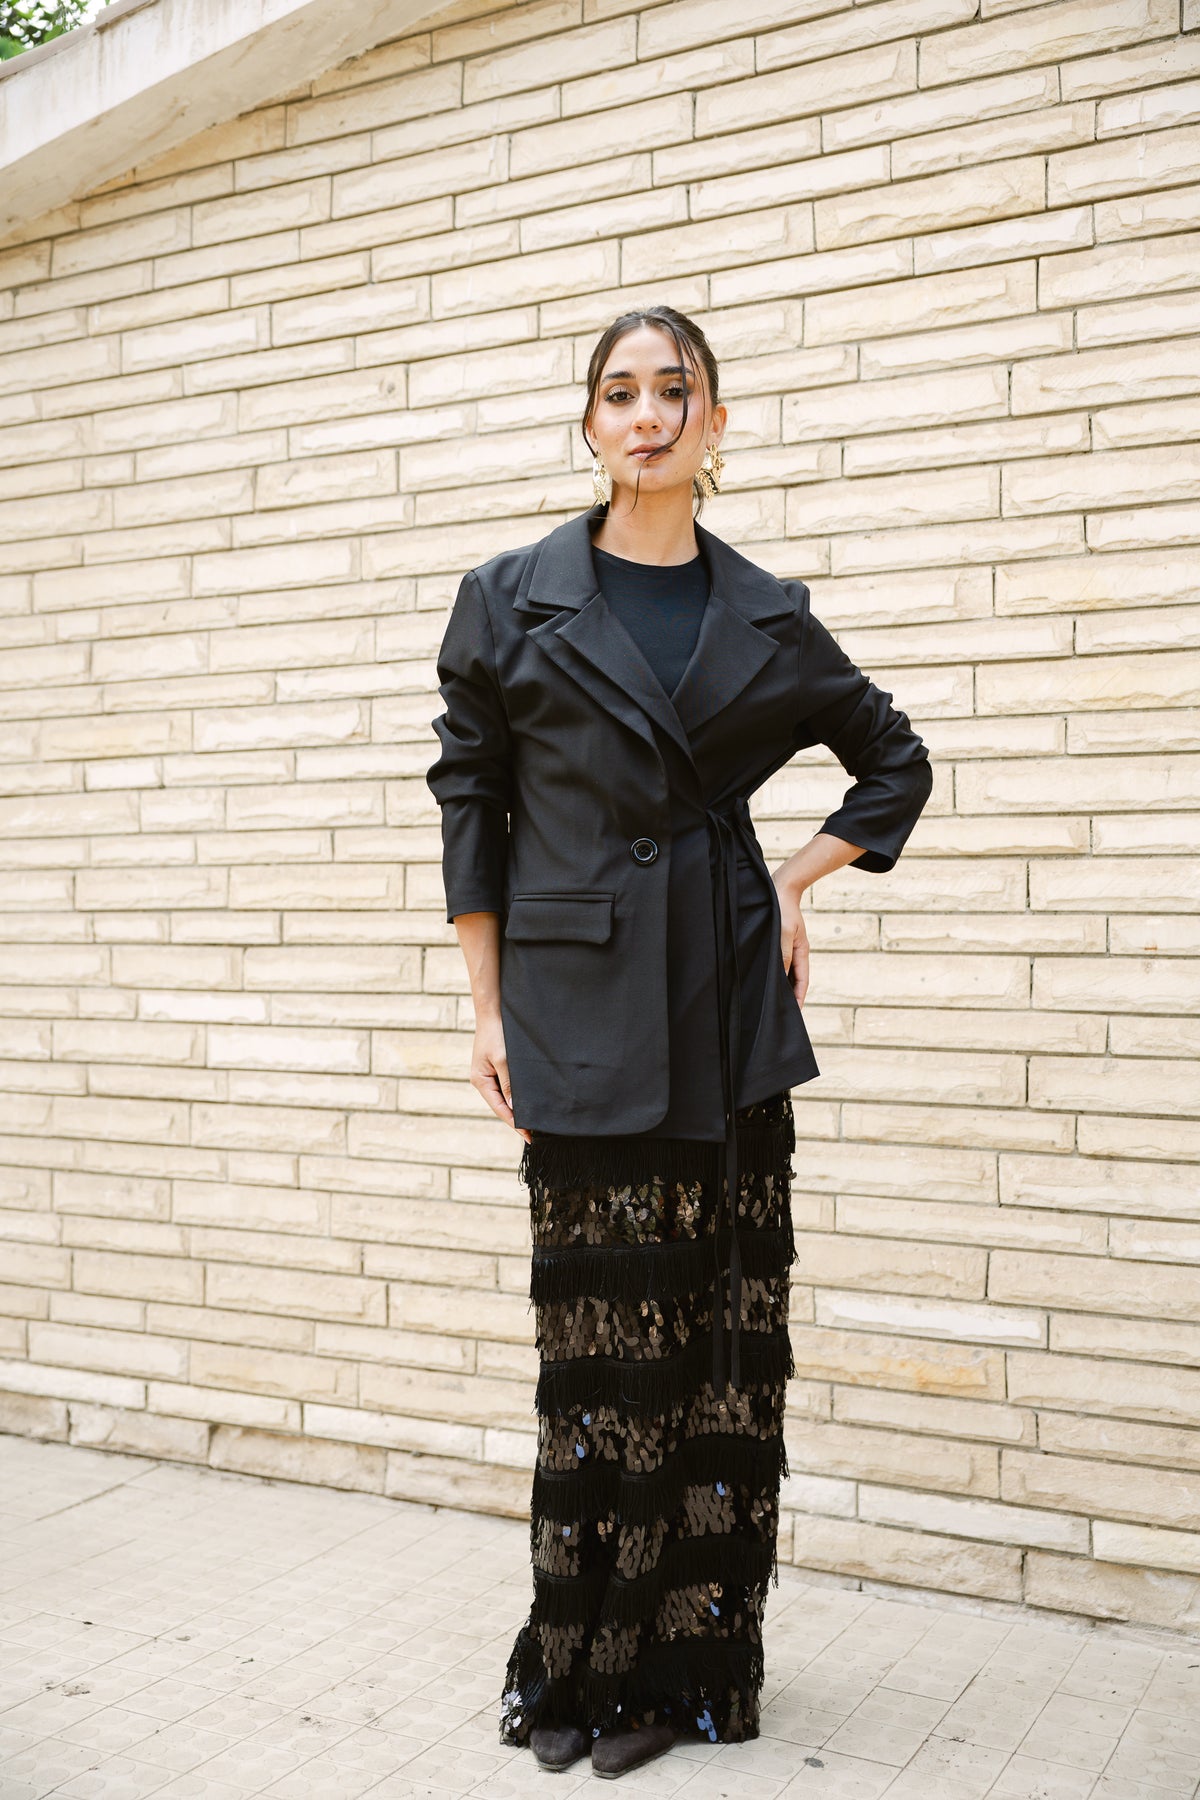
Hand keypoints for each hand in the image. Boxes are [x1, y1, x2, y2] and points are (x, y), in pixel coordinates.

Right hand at [471, 1013, 531, 1143]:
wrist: (494, 1010)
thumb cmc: (497, 1033)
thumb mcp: (504, 1060)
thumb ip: (510, 1084)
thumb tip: (515, 1109)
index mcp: (480, 1081)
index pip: (500, 1109)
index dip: (515, 1123)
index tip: (529, 1137)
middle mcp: (483, 1080)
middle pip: (502, 1105)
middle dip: (517, 1118)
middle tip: (535, 1133)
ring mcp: (490, 1074)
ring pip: (506, 1096)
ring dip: (519, 1107)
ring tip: (535, 1121)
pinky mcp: (497, 1066)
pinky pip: (508, 1086)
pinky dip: (518, 1094)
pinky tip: (530, 1100)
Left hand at [774, 877, 809, 1008]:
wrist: (782, 889)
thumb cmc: (782, 910)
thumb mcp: (782, 933)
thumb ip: (783, 954)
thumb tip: (781, 976)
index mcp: (802, 951)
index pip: (803, 980)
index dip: (799, 997)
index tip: (795, 1013)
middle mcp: (797, 952)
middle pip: (796, 979)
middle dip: (791, 996)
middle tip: (782, 1013)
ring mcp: (789, 948)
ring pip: (787, 972)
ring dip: (782, 986)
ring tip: (774, 1002)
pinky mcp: (781, 943)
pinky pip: (780, 963)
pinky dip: (776, 973)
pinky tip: (767, 980)